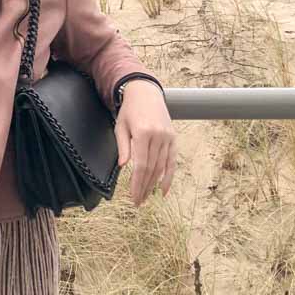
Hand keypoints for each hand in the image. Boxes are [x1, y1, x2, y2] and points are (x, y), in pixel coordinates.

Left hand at [114, 81, 176, 205]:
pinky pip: (172, 161)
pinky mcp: (173, 138)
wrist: (146, 93)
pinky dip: (169, 176)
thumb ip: (123, 147)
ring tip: (147, 197)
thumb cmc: (129, 111)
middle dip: (145, 187)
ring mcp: (168, 137)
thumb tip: (123, 167)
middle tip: (139, 202)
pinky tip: (164, 190)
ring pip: (162, 167)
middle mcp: (158, 136)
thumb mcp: (120, 126)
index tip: (134, 197)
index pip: (141, 165)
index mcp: (143, 133)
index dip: (138, 183)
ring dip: (155, 184)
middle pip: (152, 169)